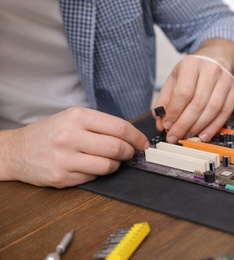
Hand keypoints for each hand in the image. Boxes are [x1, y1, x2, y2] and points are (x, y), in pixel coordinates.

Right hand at [0, 107, 148, 187]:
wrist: (17, 150)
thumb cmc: (51, 132)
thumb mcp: (73, 118)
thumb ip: (101, 125)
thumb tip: (132, 137)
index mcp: (77, 116)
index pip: (119, 128)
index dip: (137, 137)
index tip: (143, 143)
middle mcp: (70, 135)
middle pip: (117, 147)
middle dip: (129, 153)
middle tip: (130, 154)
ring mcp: (64, 158)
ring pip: (108, 166)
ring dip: (115, 165)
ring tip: (109, 161)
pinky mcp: (61, 176)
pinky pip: (93, 177)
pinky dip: (97, 173)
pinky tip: (89, 167)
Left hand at [154, 55, 233, 142]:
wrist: (215, 60)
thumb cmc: (193, 72)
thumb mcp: (174, 80)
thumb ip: (165, 101)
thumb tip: (161, 123)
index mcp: (191, 64)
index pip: (183, 93)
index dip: (174, 112)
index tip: (167, 126)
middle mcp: (211, 70)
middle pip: (198, 103)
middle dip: (184, 124)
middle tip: (175, 136)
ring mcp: (226, 80)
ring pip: (213, 109)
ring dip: (198, 127)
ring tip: (187, 136)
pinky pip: (225, 113)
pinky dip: (213, 127)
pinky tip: (203, 135)